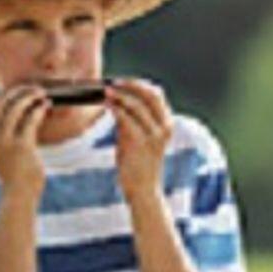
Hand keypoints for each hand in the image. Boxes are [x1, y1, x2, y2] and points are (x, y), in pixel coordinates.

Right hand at [0, 84, 49, 197]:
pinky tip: (46, 106)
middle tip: (35, 88)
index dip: (9, 92)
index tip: (22, 88)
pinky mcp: (22, 146)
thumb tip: (23, 114)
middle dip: (20, 90)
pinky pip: (30, 120)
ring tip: (42, 93)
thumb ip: (8, 133)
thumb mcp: (6, 150)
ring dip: (31, 96)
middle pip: (4, 101)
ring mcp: (6, 140)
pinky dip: (39, 109)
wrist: (18, 193)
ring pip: (17, 107)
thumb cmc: (17, 172)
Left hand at [108, 77, 173, 198]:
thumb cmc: (139, 165)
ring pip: (136, 104)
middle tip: (113, 83)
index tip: (122, 81)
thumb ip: (133, 120)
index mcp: (167, 124)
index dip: (138, 84)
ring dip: (118, 95)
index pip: (156, 94)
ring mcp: (153, 135)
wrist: (143, 190)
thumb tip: (118, 101)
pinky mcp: (140, 142)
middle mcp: (164, 127)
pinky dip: (115, 108)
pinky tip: (106, 105)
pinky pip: (126, 117)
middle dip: (130, 85)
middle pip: (150, 94)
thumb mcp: (139, 138)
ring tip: (105, 92)